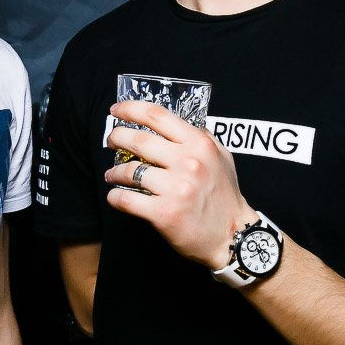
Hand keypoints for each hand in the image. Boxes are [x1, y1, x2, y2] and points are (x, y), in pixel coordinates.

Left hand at [104, 100, 257, 270]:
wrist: (233, 235)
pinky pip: (127, 200)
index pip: (157, 115)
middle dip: (116, 137)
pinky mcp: (164, 213)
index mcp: (199, 144)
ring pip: (129, 170)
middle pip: (138, 139)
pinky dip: (115, 197)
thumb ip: (202, 137)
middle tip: (111, 141)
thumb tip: (178, 124)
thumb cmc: (225, 196)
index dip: (131, 109)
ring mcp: (176, 188)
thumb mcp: (222, 157)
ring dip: (114, 171)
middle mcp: (188, 162)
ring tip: (113, 175)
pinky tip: (116, 196)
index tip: (116, 110)